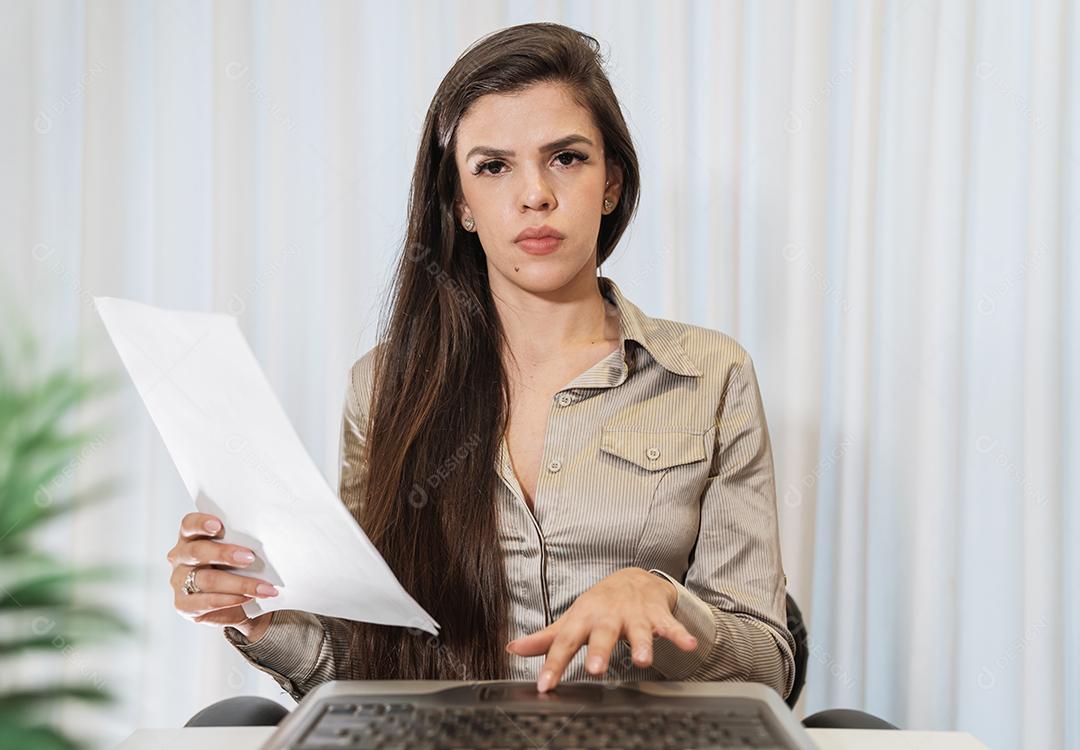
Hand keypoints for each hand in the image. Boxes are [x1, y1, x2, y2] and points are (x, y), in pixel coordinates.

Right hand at [167, 512, 277, 639]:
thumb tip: (269, 538)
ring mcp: (178, 581)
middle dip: (225, 554)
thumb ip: (242, 542)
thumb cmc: (238, 567)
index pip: (189, 524)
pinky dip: (230, 600)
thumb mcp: (239, 550)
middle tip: (250, 558)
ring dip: (238, 583)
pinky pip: (206, 602)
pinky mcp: (183, 604)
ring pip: (206, 579)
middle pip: (197, 552)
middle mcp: (181, 557)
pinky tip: (247, 598)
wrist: (239, 602)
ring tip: (262, 587)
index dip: (201, 523)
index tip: (218, 526)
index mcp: (191, 537)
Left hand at [505, 567, 698, 691]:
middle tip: (595, 669)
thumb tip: (512, 648)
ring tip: (642, 659)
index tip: (544, 685)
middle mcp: (608, 615)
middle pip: (602, 634)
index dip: (554, 664)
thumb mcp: (572, 619)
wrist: (633, 578)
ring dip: (642, 644)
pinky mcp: (657, 614)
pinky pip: (670, 625)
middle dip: (599, 651)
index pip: (565, 642)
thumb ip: (545, 638)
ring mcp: (634, 613)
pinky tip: (689, 644)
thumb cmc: (598, 606)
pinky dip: (680, 634)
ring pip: (639, 630)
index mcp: (584, 618)